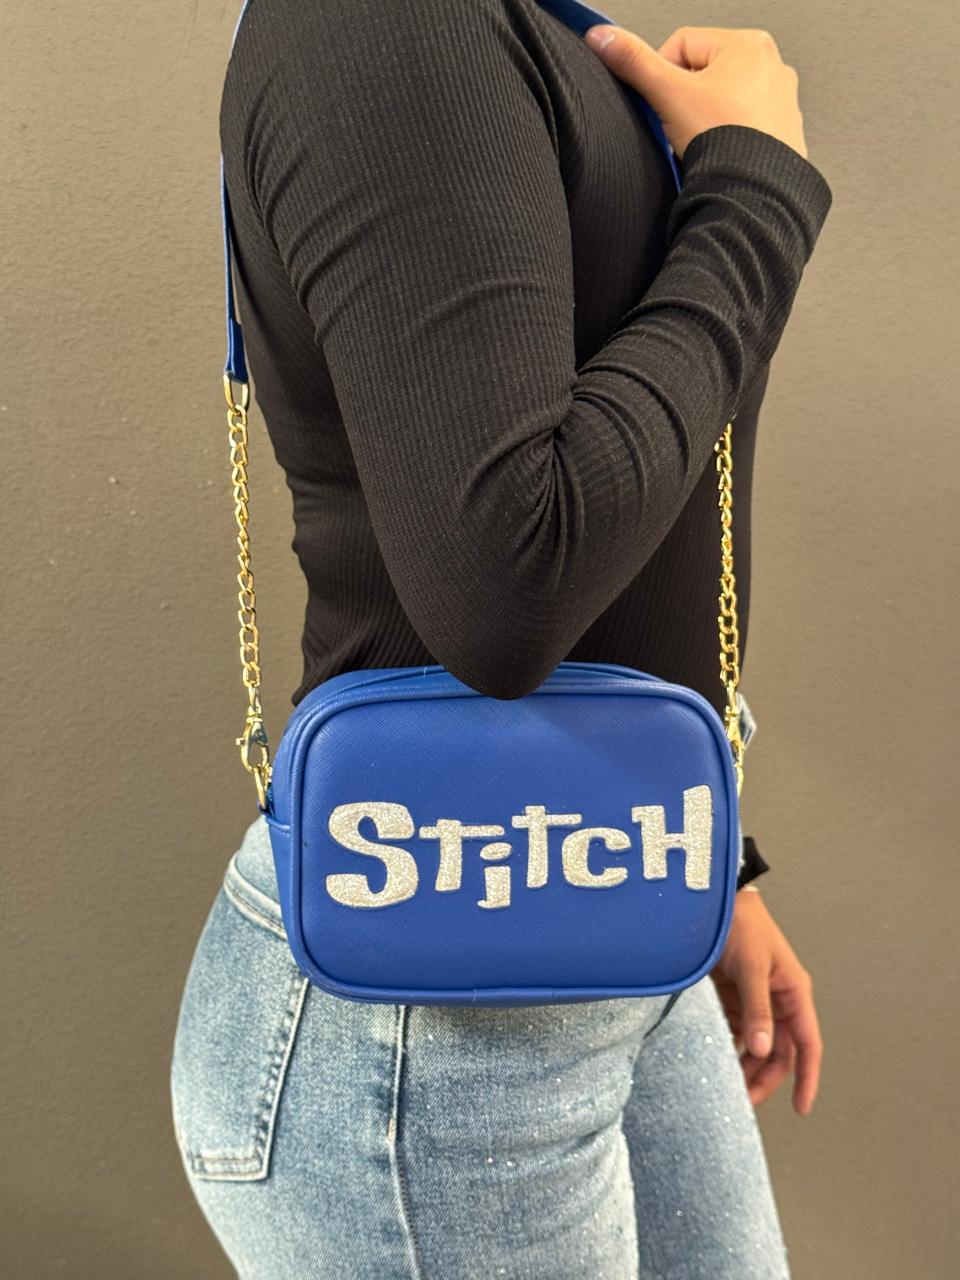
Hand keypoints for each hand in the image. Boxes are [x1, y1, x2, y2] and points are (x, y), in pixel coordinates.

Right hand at [583, 24, 808, 161]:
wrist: (755, 194)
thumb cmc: (726, 142)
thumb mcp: (668, 95)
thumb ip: (634, 63)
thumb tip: (604, 38)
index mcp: (748, 43)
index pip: (682, 44)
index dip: (661, 74)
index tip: (662, 102)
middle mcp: (772, 65)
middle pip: (703, 73)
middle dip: (685, 100)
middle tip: (681, 125)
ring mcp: (782, 100)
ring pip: (723, 101)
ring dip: (706, 119)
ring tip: (702, 141)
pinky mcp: (783, 132)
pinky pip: (744, 126)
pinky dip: (729, 137)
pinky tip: (722, 153)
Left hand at [709, 889, 822, 1113]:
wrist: (717, 901)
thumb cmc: (741, 926)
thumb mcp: (751, 968)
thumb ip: (757, 1009)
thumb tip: (760, 1049)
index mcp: (794, 993)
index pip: (807, 1045)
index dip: (807, 1078)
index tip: (801, 1107)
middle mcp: (779, 1000)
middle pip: (779, 1051)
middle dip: (766, 1077)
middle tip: (744, 1100)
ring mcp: (757, 999)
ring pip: (758, 1044)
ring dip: (747, 1065)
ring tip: (728, 1085)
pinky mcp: (734, 995)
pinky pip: (738, 1030)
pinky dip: (731, 1046)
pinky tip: (717, 1059)